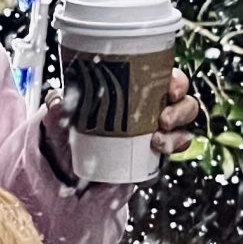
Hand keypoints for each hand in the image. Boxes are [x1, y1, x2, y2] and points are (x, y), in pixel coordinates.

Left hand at [41, 66, 200, 180]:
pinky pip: (175, 149)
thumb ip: (59, 105)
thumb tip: (58, 100)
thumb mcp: (63, 115)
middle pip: (183, 101)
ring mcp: (156, 132)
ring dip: (178, 132)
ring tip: (157, 139)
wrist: (71, 166)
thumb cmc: (73, 129)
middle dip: (181, 107)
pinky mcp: (154, 155)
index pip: (165, 77)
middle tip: (163, 117)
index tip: (171, 87)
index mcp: (135, 89)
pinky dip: (173, 148)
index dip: (176, 80)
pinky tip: (157, 150)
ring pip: (184, 126)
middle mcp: (151, 108)